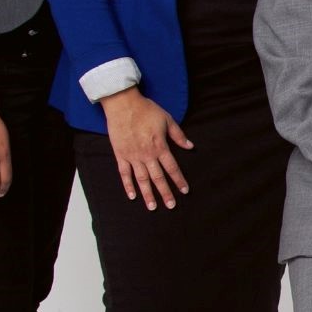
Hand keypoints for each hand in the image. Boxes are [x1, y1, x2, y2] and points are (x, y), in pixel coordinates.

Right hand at [98, 87, 193, 210]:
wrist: (123, 104)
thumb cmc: (146, 110)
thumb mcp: (167, 120)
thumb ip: (178, 135)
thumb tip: (191, 146)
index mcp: (160, 146)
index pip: (172, 167)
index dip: (179, 180)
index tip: (184, 191)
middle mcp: (147, 154)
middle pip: (158, 177)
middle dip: (165, 193)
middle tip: (170, 206)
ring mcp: (132, 156)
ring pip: (141, 179)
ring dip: (148, 194)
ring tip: (152, 207)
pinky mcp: (120, 154)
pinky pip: (124, 173)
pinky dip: (128, 185)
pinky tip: (132, 196)